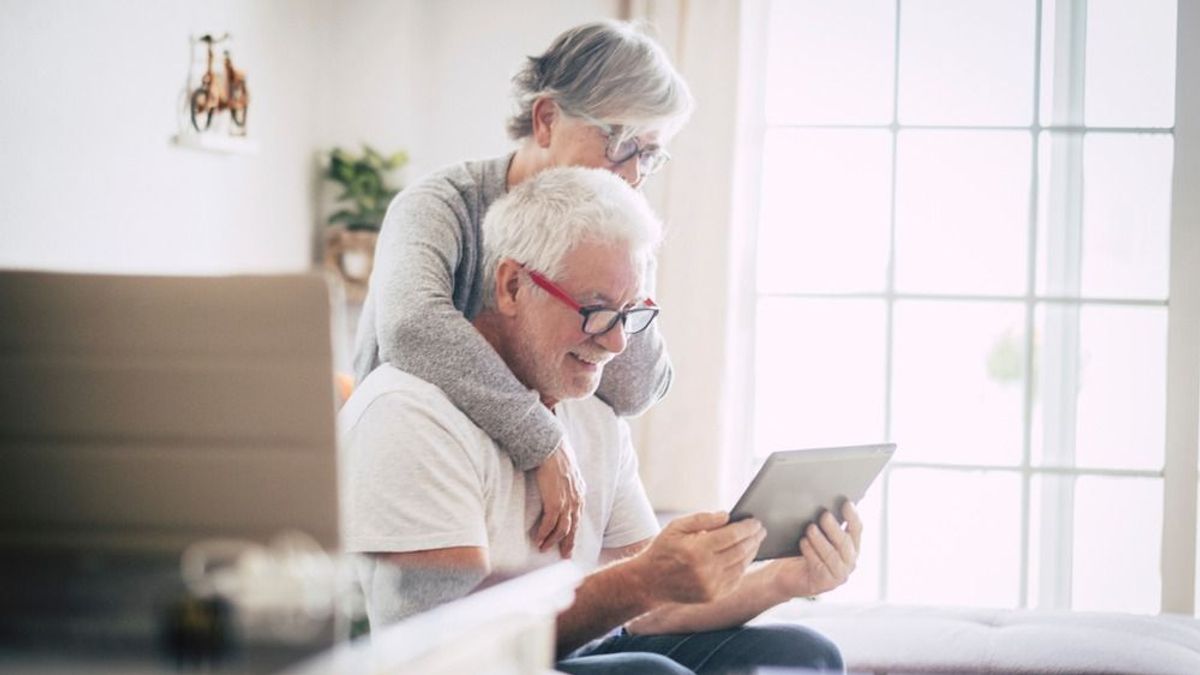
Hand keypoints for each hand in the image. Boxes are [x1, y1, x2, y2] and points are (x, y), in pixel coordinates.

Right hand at [533, 441, 585, 556]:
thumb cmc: (558, 458)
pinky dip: (544, 534)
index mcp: (580, 495)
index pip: (578, 519)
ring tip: (543, 548)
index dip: (573, 533)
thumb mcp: (569, 474)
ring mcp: (566, 503)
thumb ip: (569, 485)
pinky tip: (538, 539)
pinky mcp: (555, 503)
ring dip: (552, 541)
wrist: (553, 449)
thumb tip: (563, 489)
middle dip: (568, 544)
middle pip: (573, 528)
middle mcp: (576, 501)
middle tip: (564, 556)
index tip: (569, 543)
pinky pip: (549, 524)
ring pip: (562, 529)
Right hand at [631, 511, 765, 604]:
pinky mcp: (713, 596)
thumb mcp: (676, 526)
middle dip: (754, 538)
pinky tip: (745, 557)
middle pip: (740, 550)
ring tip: (755, 541)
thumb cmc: (664, 549)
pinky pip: (735, 579)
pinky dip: (743, 566)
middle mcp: (706, 569)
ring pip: (741, 565)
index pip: (732, 536)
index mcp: (697, 550)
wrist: (650, 582)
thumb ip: (702, 519)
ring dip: (752, 551)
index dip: (747, 527)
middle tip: (761, 529)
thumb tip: (727, 516)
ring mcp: (711, 586)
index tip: (756, 521)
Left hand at [769, 501, 861, 598]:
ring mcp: (839, 575)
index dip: (852, 517)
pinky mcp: (825, 583)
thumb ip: (825, 526)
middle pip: (845, 543)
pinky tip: (803, 543)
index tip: (846, 503)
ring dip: (820, 540)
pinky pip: (819, 565)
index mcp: (851, 548)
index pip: (856, 530)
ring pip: (832, 555)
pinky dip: (810, 552)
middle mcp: (849, 562)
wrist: (788, 576)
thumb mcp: (818, 537)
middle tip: (823, 515)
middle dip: (834, 528)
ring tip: (810, 528)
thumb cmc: (803, 553)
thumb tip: (825, 505)